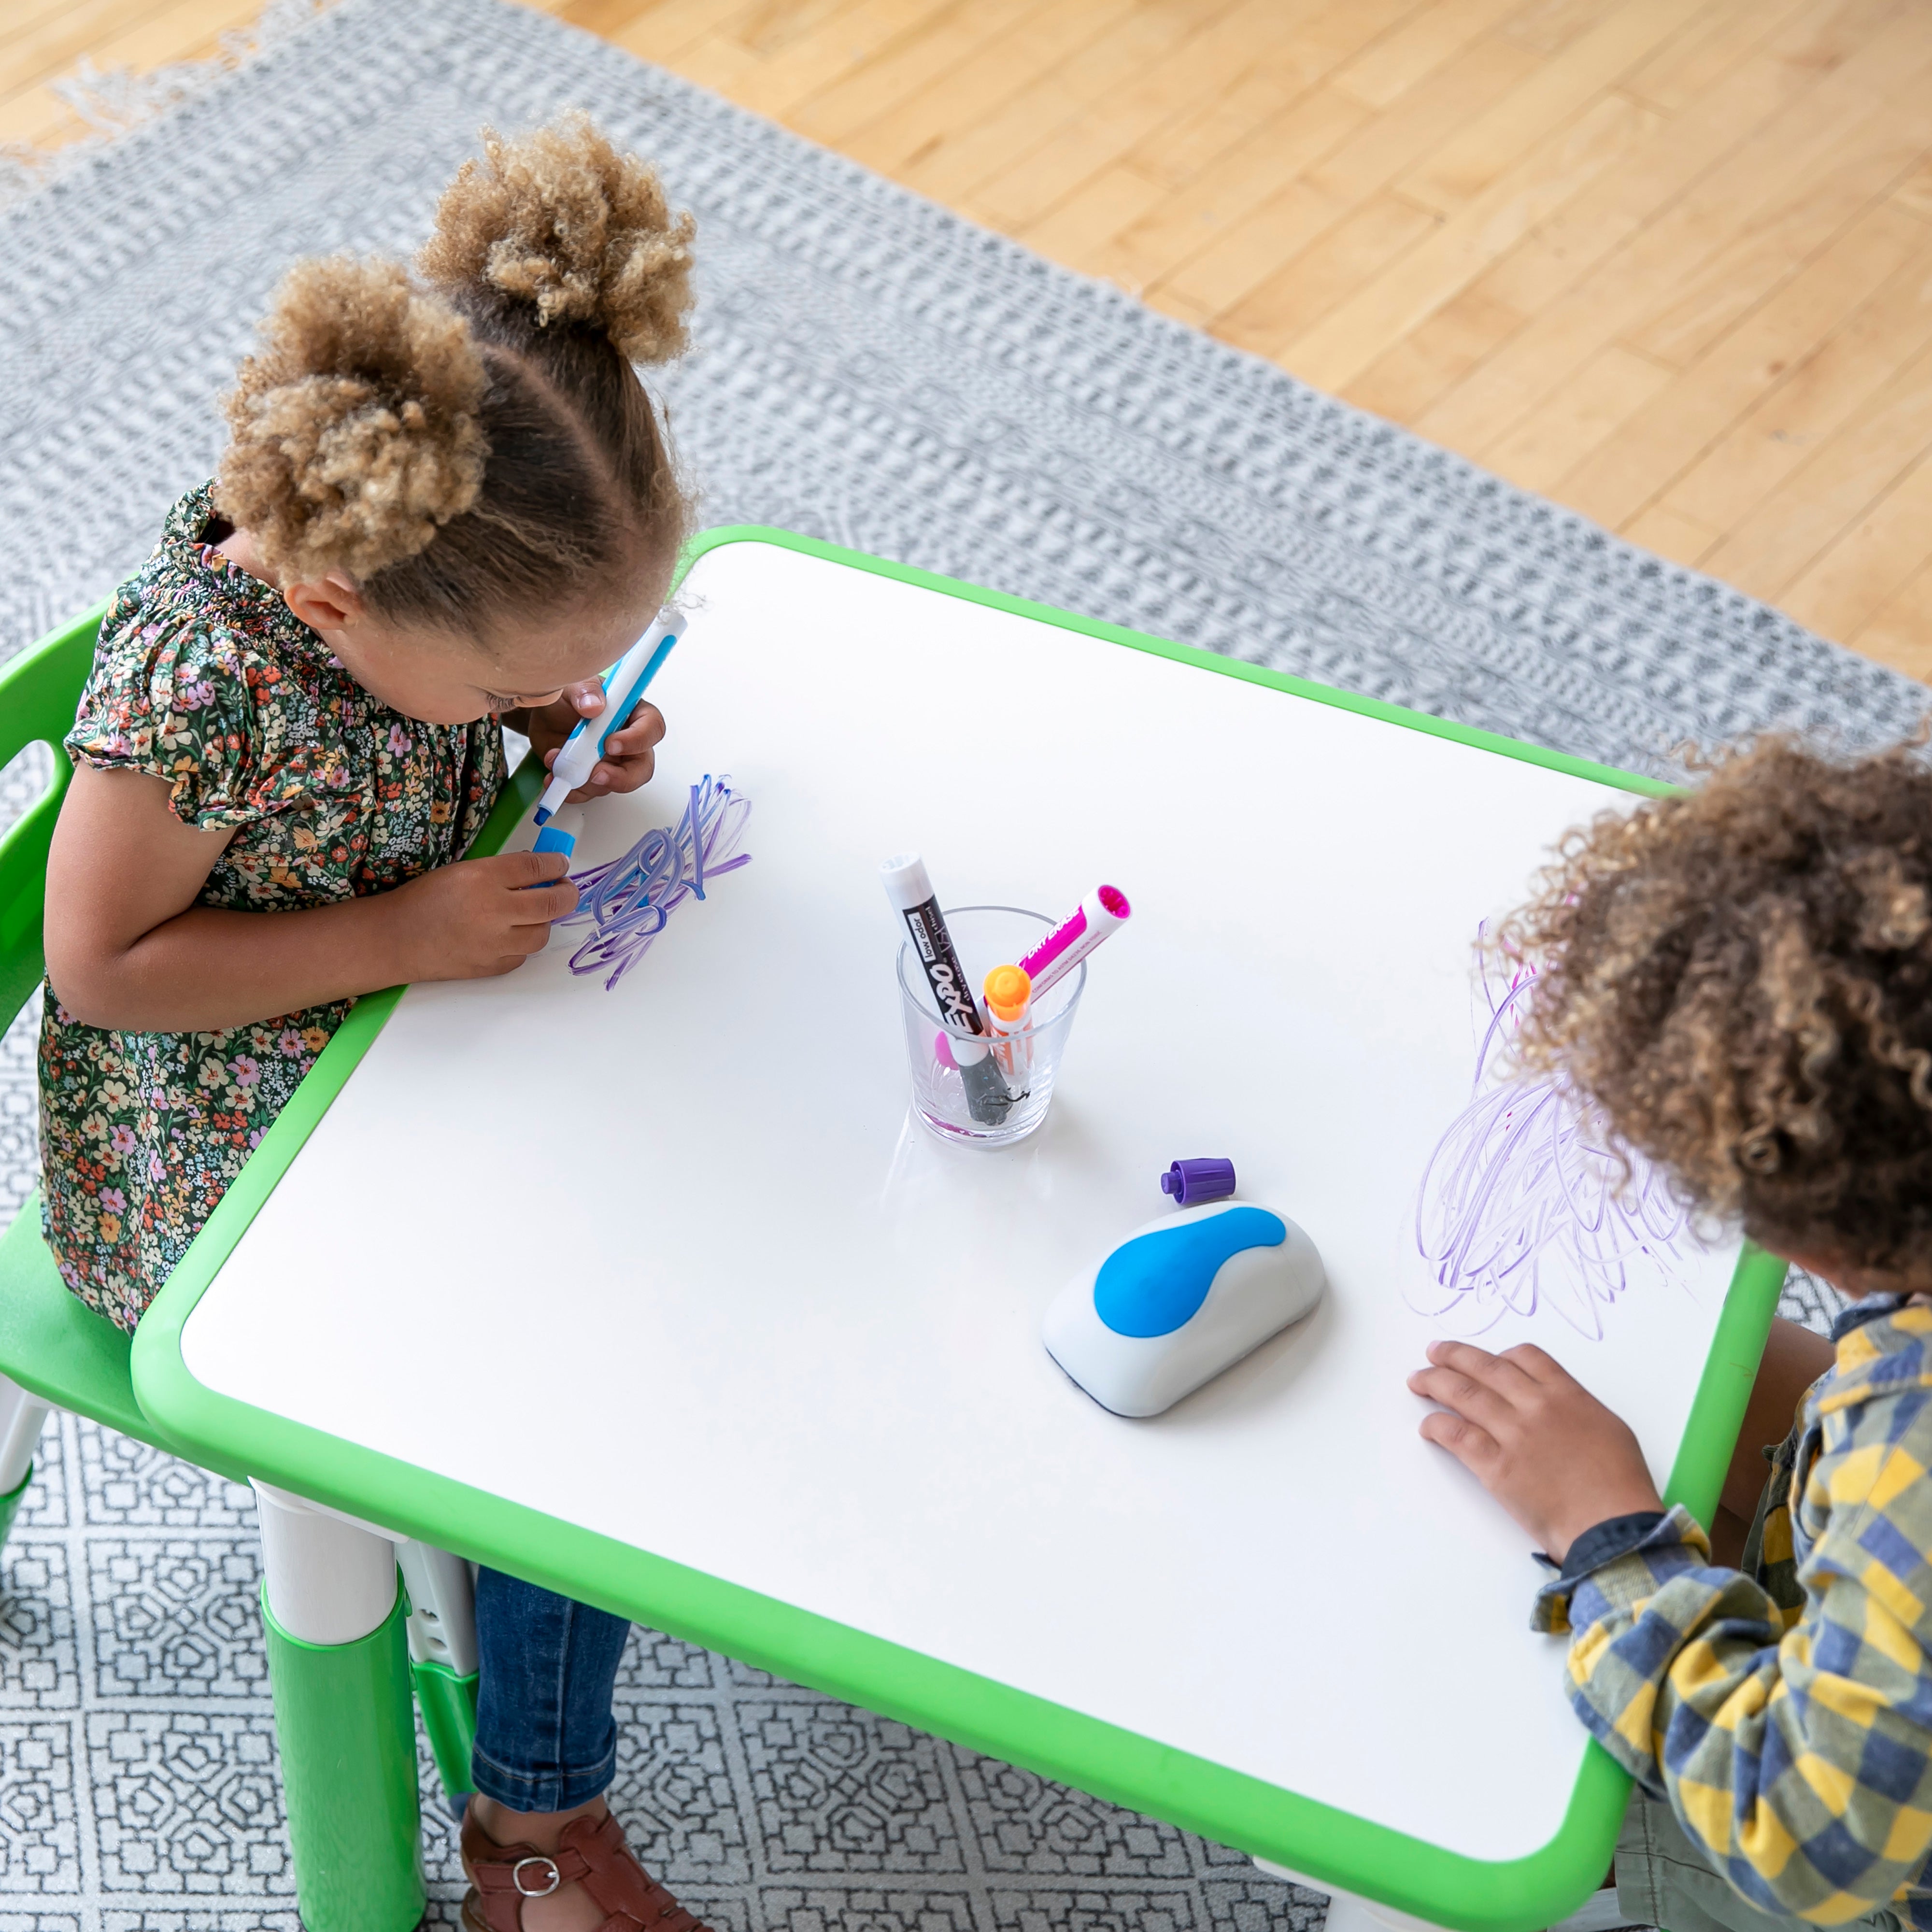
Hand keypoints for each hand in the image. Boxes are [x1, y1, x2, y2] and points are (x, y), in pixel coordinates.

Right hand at [383, 851, 577, 982]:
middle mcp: (493, 910)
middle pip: (553, 903)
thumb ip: (500, 871)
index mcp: (483, 877)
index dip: (557, 864)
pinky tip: (509, 934)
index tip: (561, 865)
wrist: (396, 939)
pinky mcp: (492, 967)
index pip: (536, 867)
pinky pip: (523, 955)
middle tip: (565, 889)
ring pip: (543, 933)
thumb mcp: (461, 871)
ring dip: (544, 921)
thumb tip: (538, 872)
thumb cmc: (425, 899)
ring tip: (533, 913)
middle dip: (567, 893)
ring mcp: (495, 943)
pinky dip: (522, 943)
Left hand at [526, 683, 665, 803]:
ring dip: (584, 780)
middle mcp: (628, 742)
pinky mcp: (592, 778)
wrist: (543, 717)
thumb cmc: (566, 699)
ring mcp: (611, 763)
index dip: (637, 740)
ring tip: (558, 761)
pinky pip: (589, 792)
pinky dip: (571, 790)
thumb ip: (585, 691)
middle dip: (620, 777)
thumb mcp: (574, 685)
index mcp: (632, 714)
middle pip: (641, 768)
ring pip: (611, 784)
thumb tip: (594, 705)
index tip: (611, 743)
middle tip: (596, 774)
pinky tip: (555, 777)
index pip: (652, 728)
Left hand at [1407, 1341, 1662, 1560]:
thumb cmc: (1621, 1486)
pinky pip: (1457, 1436)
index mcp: (1567, 1395)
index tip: (1485, 1357)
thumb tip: (1559, 1406)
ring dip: (1435, 1382)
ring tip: (1418, 1379)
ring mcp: (1513, 1434)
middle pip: (1486, 1368)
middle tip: (1434, 1352)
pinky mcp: (1496, 1467)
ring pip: (1464, 1394)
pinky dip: (1437, 1427)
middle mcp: (1536, 1406)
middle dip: (1455, 1356)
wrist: (1612, 1525)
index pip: (1526, 1357)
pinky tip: (1428, 1426)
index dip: (1500, 1355)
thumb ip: (1578, 1409)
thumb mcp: (1611, 1430)